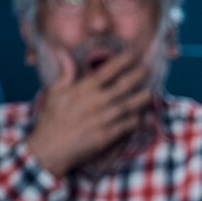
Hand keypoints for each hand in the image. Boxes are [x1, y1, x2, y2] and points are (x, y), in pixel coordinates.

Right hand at [26, 48, 152, 175]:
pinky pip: (129, 124)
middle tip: (149, 69)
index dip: (123, 61)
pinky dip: (137, 118)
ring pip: (130, 105)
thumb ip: (64, 73)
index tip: (134, 54)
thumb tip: (63, 51)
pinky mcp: (108, 135)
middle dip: (138, 75)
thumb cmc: (52, 119)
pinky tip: (142, 114)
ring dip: (142, 98)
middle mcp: (96, 102)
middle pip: (124, 85)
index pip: (107, 71)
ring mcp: (104, 119)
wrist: (51, 148)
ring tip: (150, 92)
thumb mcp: (54, 93)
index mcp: (83, 90)